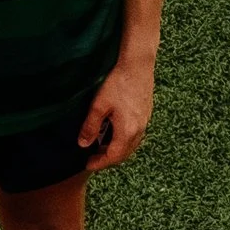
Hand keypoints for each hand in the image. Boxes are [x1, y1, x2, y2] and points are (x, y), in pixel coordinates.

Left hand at [77, 52, 153, 173]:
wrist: (138, 65)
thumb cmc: (118, 83)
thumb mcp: (99, 105)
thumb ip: (90, 127)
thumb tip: (83, 144)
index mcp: (127, 131)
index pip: (114, 156)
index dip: (100, 163)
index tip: (88, 164)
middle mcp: (139, 130)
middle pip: (124, 154)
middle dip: (108, 159)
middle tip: (93, 158)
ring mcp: (145, 122)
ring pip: (131, 145)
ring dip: (117, 150)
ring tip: (101, 146)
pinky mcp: (146, 115)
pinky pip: (136, 136)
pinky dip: (124, 141)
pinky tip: (114, 133)